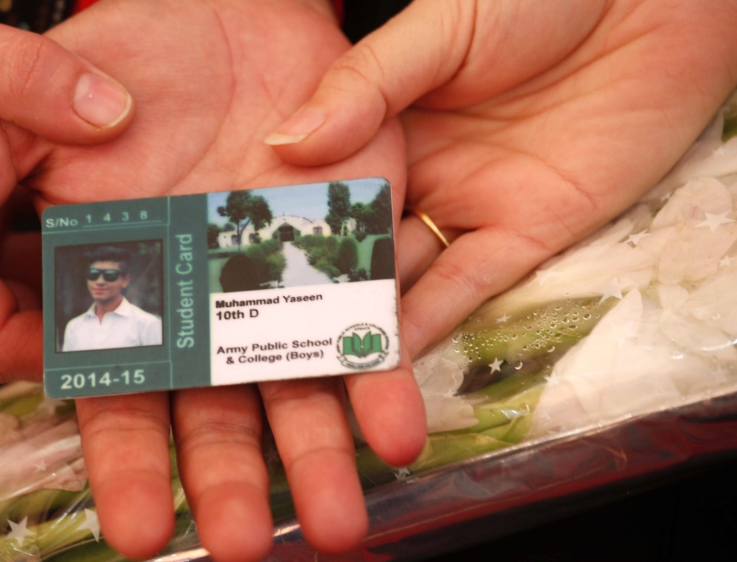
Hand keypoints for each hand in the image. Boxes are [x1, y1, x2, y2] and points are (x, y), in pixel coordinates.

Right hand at [0, 0, 425, 558]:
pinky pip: (364, 325)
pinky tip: (397, 430)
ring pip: (295, 387)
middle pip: (212, 411)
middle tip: (238, 545)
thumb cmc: (120, 60)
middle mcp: (203, 304)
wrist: (227, 12)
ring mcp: (278, 283)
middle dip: (225, 479)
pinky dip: (382, 377)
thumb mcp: (20, 121)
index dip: (126, 461)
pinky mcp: (342, 252)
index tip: (138, 526)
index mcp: (126, 291)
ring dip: (314, 455)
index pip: (121, 395)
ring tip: (331, 521)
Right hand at [0, 0, 134, 379]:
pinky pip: (11, 241)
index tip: (134, 339)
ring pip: (19, 282)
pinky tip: (105, 207)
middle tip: (161, 292)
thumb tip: (110, 111)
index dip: (65, 352)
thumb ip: (22, 78)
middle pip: (16, 321)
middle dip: (84, 312)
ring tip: (149, 255)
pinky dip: (55, 231)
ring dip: (76, 269)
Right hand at [266, 0, 736, 355]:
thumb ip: (363, 86)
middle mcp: (416, 176)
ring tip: (308, 366)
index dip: (279, 228)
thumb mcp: (437, 27)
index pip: (321, 190)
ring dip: (362, 322)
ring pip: (404, 279)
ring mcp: (467, 208)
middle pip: (354, 245)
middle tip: (258, 339)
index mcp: (382, 124)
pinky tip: (383, 358)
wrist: (648, 3)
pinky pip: (468, 287)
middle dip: (312, 291)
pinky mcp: (526, 235)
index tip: (229, 269)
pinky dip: (428, 323)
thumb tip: (283, 145)